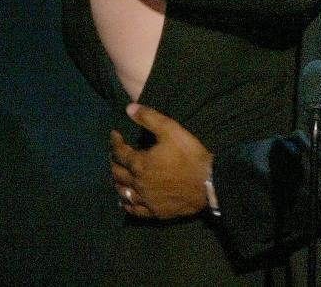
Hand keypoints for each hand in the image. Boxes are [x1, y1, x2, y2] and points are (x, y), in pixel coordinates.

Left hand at [109, 103, 211, 218]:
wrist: (207, 184)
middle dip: (113, 162)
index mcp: (140, 163)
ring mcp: (145, 200)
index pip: (120, 152)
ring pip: (123, 193)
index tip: (114, 134)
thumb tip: (129, 108)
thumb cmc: (189, 155)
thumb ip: (149, 118)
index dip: (115, 142)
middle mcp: (138, 183)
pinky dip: (126, 204)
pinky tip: (125, 202)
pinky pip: (134, 210)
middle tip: (114, 155)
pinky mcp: (155, 211)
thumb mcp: (171, 130)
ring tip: (116, 177)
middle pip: (118, 173)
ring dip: (117, 183)